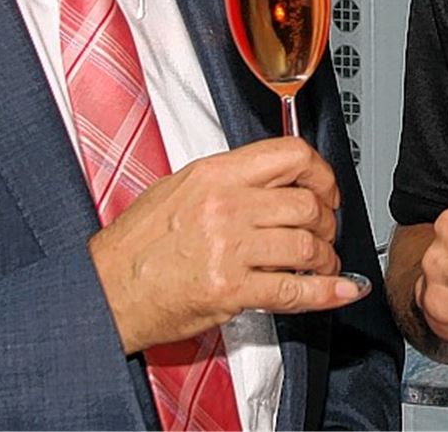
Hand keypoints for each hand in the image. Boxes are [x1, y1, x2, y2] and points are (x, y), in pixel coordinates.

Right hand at [88, 137, 367, 353]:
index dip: (321, 172)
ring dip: (325, 257)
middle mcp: (226, 205)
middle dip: (326, 220)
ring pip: (307, 245)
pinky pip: (294, 290)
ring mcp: (229, 248)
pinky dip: (327, 292)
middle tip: (324, 231)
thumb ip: (232, 179)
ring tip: (321, 263)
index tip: (326, 187)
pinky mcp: (231, 290)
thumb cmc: (139, 243)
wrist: (106, 290)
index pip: (291, 155)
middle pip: (306, 202)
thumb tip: (277, 178)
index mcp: (216, 173)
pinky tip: (341, 290)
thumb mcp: (182, 186)